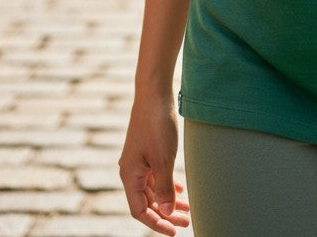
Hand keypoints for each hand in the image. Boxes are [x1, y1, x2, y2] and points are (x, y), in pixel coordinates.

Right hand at [119, 98, 190, 233]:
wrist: (154, 93)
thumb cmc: (157, 124)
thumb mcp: (163, 160)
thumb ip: (164, 189)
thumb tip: (166, 213)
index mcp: (130, 175)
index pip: (140, 211)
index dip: (156, 224)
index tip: (174, 231)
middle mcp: (131, 170)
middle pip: (147, 202)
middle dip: (165, 214)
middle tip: (185, 222)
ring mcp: (139, 160)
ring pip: (153, 189)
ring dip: (168, 201)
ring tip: (186, 210)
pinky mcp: (147, 151)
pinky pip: (156, 176)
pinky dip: (167, 186)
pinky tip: (180, 192)